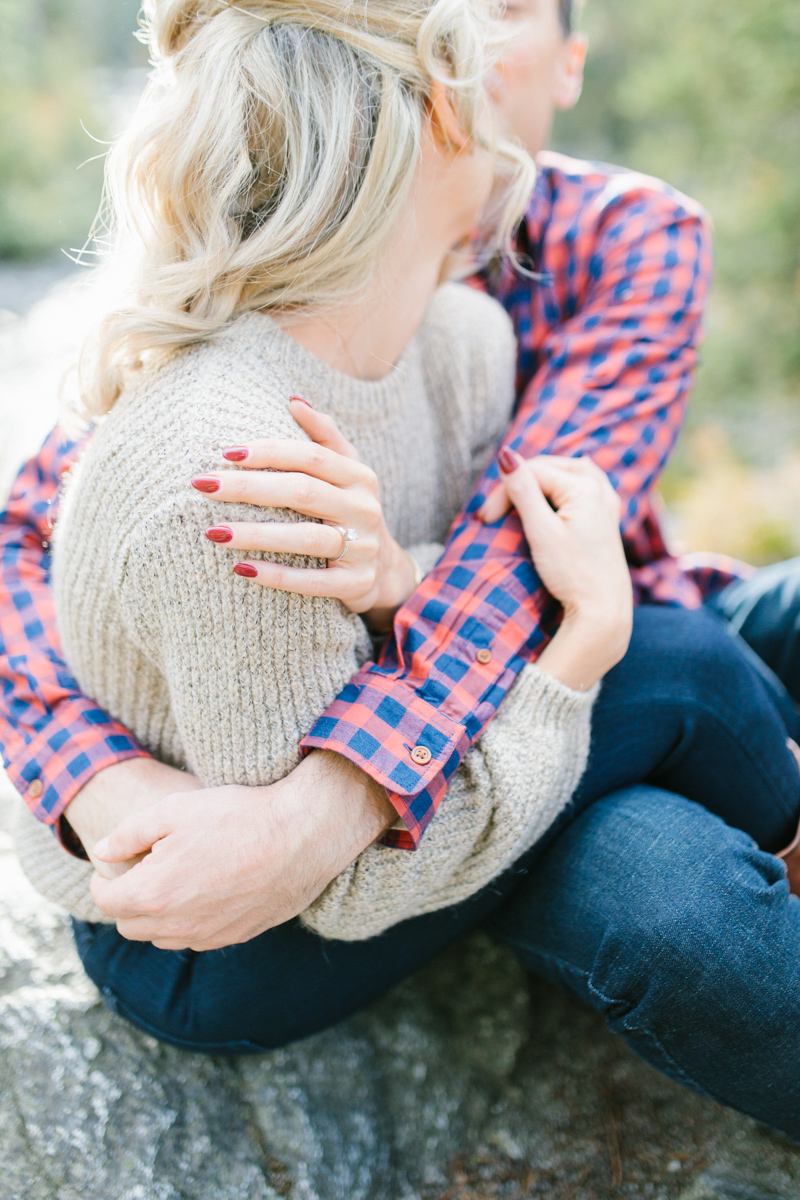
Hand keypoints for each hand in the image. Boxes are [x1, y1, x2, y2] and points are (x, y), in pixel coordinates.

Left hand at [89, 751, 395, 949]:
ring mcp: (209, 935)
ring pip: (162, 938)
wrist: (303, 834)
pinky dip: (189, 921)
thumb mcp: (175, 809)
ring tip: (176, 879)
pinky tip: (206, 889)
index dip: (103, 881)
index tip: (113, 866)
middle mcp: (178, 924)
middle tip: (143, 870)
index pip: (106, 902)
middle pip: (130, 926)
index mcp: (155, 892)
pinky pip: (197, 939)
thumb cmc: (238, 815)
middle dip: (128, 900)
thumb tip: (102, 851)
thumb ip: (128, 833)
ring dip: (158, 915)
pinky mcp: (237, 936)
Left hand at [194, 397, 415, 621]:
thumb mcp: (347, 472)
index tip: (226, 452)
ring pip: (305, 538)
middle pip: (302, 492)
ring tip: (214, 531)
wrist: (384, 571)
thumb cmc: (349, 512)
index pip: (311, 457)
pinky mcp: (355, 584)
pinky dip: (276, 575)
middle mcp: (364, 509)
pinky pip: (311, 581)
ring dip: (256, 534)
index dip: (269, 452)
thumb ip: (324, 436)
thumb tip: (293, 401)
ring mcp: (362, 549)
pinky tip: (241, 568)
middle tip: (203, 485)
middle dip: (248, 488)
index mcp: (359, 476)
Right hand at [484, 448, 632, 689]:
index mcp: (584, 487)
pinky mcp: (607, 519)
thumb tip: (506, 455)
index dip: (503, 491)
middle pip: (548, 469)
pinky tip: (563, 490)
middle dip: (518, 485)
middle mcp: (599, 489)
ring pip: (568, 473)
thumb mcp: (541, 531)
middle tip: (493, 514)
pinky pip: (587, 486)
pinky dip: (566, 485)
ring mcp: (606, 504)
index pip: (532, 472)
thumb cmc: (571, 574)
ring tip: (518, 495)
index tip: (484, 520)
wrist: (602, 611)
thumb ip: (523, 490)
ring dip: (541, 480)